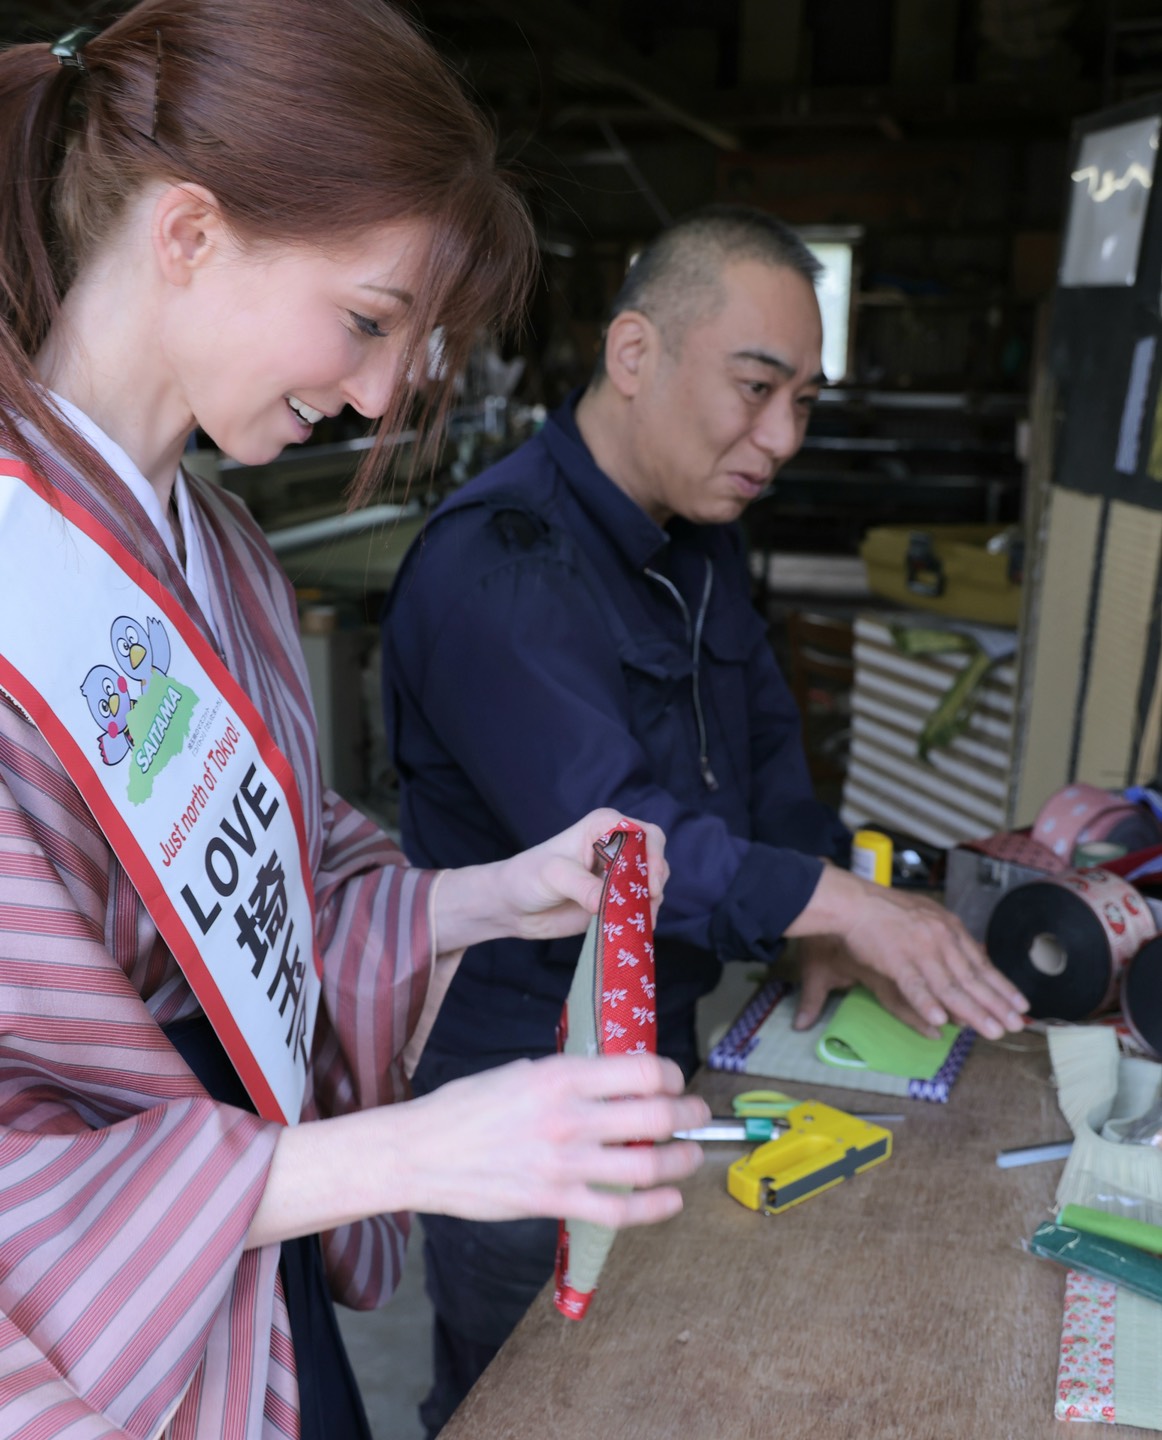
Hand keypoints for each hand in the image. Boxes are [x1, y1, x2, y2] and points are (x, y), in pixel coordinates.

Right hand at [396, 1053, 708, 1225]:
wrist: (421, 1152)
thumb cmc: (467, 1107)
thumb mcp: (521, 1072)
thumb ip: (568, 1078)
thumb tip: (612, 1080)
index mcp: (560, 1075)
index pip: (641, 1070)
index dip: (669, 1075)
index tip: (672, 1080)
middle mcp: (568, 1116)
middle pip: (654, 1116)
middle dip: (687, 1115)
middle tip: (695, 1115)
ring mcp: (563, 1162)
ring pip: (645, 1166)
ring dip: (680, 1161)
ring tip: (690, 1156)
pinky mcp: (553, 1200)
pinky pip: (618, 1209)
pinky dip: (654, 1208)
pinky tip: (669, 1200)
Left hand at [434, 809, 668, 952]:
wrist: (513, 906)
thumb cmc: (527, 877)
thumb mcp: (554, 876)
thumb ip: (583, 887)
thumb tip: (607, 904)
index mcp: (603, 827)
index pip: (643, 834)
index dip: (653, 856)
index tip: (649, 885)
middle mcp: (616, 847)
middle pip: (655, 859)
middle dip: (654, 882)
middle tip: (645, 905)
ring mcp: (618, 875)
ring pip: (652, 885)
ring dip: (649, 903)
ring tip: (634, 920)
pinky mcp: (615, 900)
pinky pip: (641, 907)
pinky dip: (642, 917)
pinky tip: (632, 928)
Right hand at [786, 865, 1027, 1039]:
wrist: (854, 901)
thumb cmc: (887, 909)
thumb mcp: (929, 916)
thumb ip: (949, 937)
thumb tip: (975, 952)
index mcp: (950, 929)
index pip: (982, 963)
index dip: (1002, 986)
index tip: (1020, 1006)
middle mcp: (941, 939)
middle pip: (973, 978)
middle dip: (997, 1005)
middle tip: (1015, 1026)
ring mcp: (920, 950)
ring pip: (951, 987)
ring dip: (973, 1011)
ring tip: (991, 1031)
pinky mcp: (896, 960)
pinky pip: (914, 986)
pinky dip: (927, 1004)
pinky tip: (939, 1021)